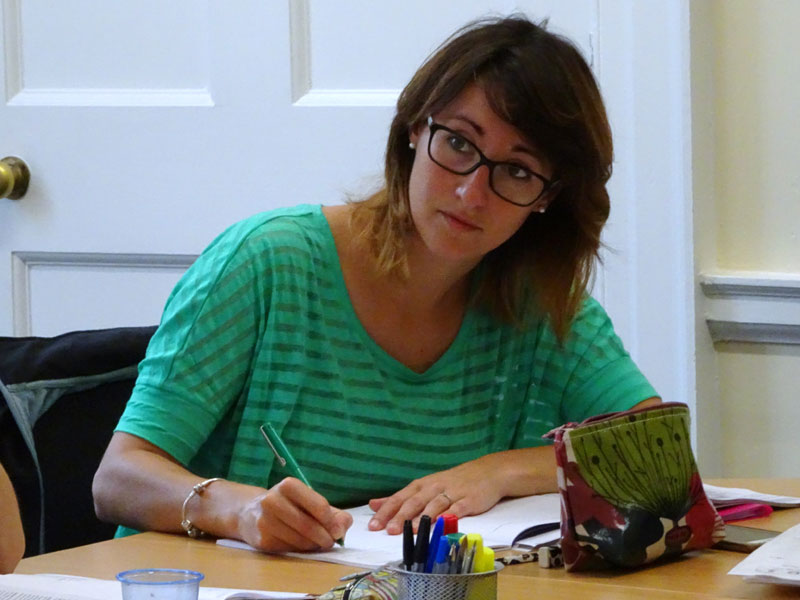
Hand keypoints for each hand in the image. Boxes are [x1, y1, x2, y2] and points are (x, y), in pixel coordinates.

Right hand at [236, 477, 351, 551]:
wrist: (251, 513)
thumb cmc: (289, 506)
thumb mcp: (310, 501)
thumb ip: (333, 513)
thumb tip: (343, 528)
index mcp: (289, 485)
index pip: (319, 505)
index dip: (332, 521)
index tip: (338, 531)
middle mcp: (273, 500)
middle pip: (309, 525)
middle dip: (325, 537)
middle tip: (330, 542)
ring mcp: (265, 521)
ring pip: (300, 540)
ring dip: (313, 545)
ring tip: (316, 542)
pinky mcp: (261, 540)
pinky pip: (289, 549)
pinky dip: (300, 550)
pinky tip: (300, 544)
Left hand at [366, 454, 510, 534]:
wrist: (487, 472)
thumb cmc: (453, 481)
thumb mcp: (424, 486)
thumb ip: (400, 497)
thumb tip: (374, 504)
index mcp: (421, 485)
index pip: (399, 498)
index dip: (386, 511)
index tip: (373, 525)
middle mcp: (434, 487)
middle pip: (414, 502)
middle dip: (400, 516)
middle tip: (388, 530)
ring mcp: (452, 493)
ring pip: (434, 505)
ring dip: (422, 518)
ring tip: (410, 530)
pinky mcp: (468, 500)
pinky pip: (457, 509)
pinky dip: (448, 516)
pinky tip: (441, 524)